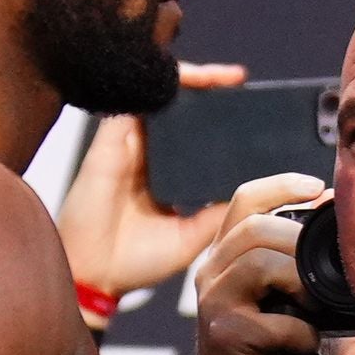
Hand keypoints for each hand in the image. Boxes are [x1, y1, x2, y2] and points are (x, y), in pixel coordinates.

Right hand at [56, 63, 247, 327]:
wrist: (97, 278)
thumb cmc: (135, 261)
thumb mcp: (193, 235)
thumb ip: (219, 211)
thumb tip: (257, 194)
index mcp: (164, 171)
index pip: (192, 130)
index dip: (217, 114)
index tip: (253, 108)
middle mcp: (146, 152)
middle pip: (178, 105)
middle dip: (211, 87)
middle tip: (241, 81)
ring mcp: (128, 144)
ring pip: (159, 94)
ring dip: (194, 79)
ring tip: (227, 77)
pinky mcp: (111, 141)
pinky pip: (135, 99)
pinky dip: (161, 86)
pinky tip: (190, 81)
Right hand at [192, 174, 329, 354]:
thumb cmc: (268, 338)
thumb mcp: (280, 291)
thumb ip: (295, 259)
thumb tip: (335, 222)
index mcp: (228, 252)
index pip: (245, 201)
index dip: (281, 186)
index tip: (317, 186)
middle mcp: (213, 269)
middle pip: (255, 229)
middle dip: (297, 241)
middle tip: (322, 266)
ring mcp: (215, 300)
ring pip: (260, 264)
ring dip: (300, 283)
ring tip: (313, 304)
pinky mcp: (226, 333)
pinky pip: (278, 322)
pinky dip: (303, 334)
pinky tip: (306, 344)